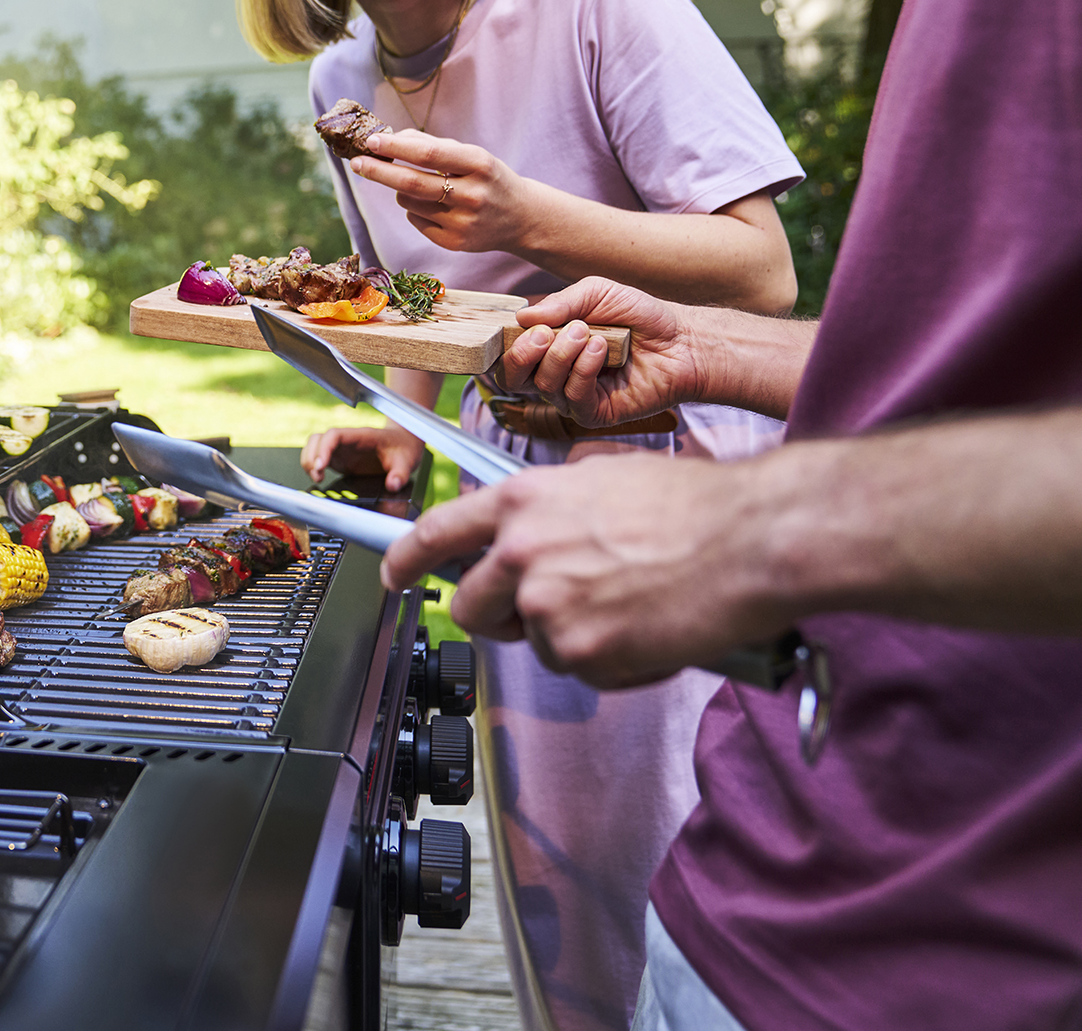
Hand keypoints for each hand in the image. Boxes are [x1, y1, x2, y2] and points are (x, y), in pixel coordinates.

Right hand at [301, 426, 426, 492]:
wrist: (403, 444)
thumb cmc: (403, 448)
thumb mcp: (406, 461)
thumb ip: (400, 473)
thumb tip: (393, 484)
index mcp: (361, 436)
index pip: (335, 435)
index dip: (324, 448)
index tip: (320, 465)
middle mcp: (347, 440)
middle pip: (318, 439)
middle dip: (312, 456)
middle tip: (317, 475)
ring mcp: (341, 448)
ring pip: (314, 446)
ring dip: (309, 460)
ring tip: (316, 477)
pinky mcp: (339, 458)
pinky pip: (318, 457)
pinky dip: (313, 466)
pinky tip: (318, 477)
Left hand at [349, 128, 536, 252]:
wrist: (522, 218)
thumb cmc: (488, 178)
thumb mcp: (471, 155)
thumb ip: (432, 145)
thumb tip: (389, 139)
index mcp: (479, 164)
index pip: (428, 155)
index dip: (395, 148)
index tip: (371, 141)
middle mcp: (472, 194)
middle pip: (411, 183)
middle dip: (379, 171)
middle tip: (357, 162)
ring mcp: (463, 222)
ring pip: (408, 202)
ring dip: (402, 190)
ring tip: (421, 186)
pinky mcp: (454, 243)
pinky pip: (415, 220)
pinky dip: (414, 209)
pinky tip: (436, 207)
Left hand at [381, 453, 793, 688]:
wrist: (751, 540)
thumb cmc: (695, 506)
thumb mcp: (602, 477)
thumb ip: (551, 504)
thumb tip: (532, 526)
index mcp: (523, 502)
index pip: (437, 533)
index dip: (406, 557)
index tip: (395, 572)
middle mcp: (521, 551)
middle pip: (469, 605)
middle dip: (495, 615)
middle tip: (542, 611)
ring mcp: (547, 604)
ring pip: (533, 642)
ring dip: (568, 636)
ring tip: (624, 606)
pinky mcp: (581, 649)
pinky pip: (579, 669)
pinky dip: (609, 660)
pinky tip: (646, 629)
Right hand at [502, 277, 702, 427]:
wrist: (682, 340)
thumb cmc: (640, 316)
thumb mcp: (598, 293)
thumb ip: (560, 303)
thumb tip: (521, 317)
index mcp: (547, 346)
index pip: (506, 353)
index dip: (505, 342)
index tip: (524, 324)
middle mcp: (554, 374)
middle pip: (512, 377)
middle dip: (521, 354)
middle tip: (544, 334)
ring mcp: (572, 396)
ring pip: (543, 384)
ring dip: (562, 354)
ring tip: (590, 333)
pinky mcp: (594, 413)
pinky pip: (573, 397)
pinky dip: (583, 369)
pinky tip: (602, 349)